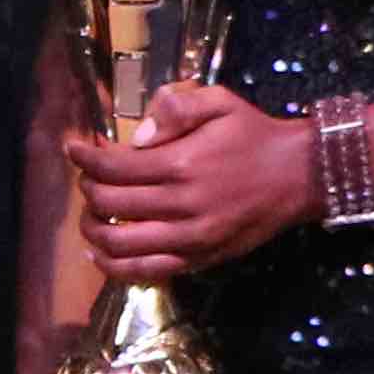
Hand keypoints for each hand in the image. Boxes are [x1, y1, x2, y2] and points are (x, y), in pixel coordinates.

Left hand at [69, 85, 317, 282]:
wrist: (300, 176)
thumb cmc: (255, 135)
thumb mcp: (220, 102)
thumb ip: (176, 107)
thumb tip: (138, 135)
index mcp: (182, 163)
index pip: (112, 167)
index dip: (84, 158)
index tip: (73, 148)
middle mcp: (181, 205)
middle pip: (108, 204)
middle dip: (87, 189)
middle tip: (86, 178)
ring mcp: (189, 238)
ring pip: (118, 244)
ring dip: (92, 229)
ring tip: (90, 214)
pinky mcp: (199, 259)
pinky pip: (146, 272)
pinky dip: (114, 267)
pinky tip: (101, 254)